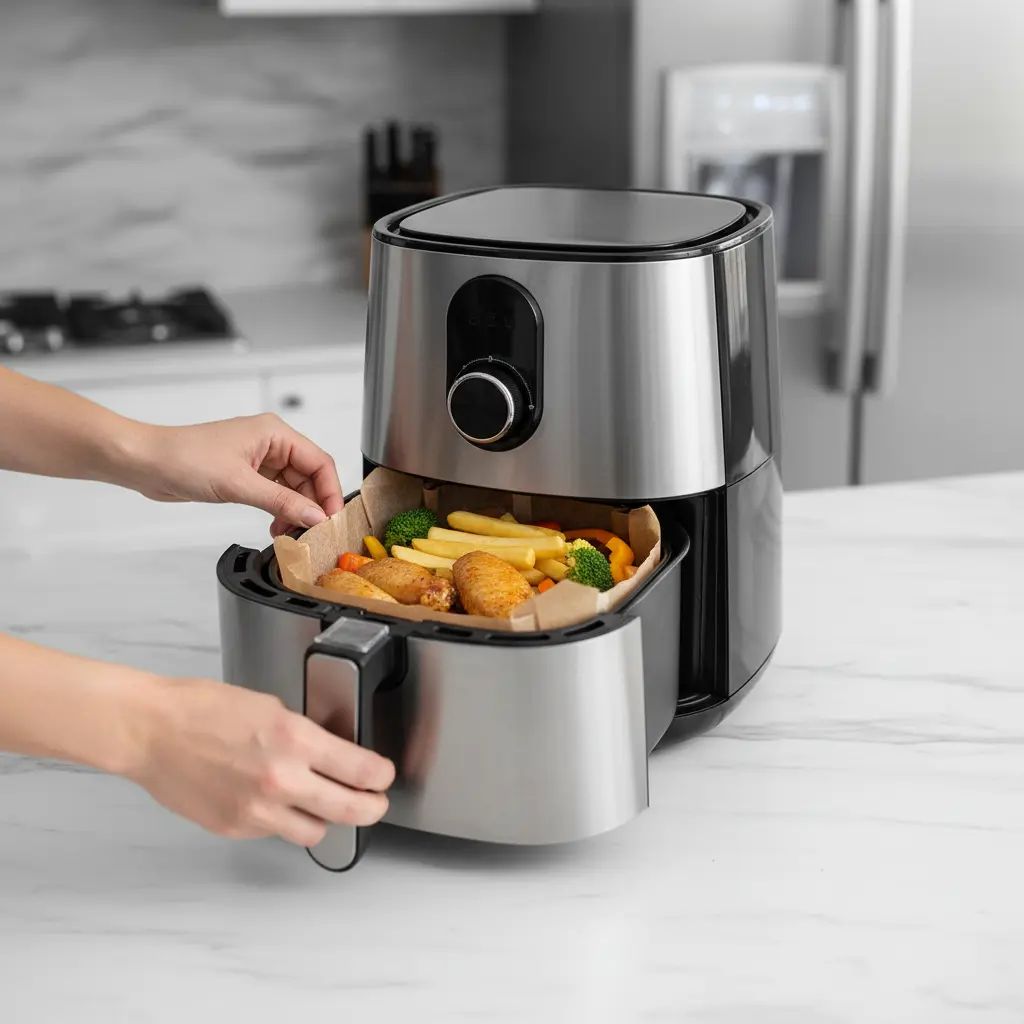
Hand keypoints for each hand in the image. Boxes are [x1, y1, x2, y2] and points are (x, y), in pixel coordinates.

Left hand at [132, 413, 343, 536]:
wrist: (146, 462)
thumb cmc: (183, 457)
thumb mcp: (239, 484)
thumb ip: (281, 502)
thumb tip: (314, 517)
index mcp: (274, 433)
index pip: (319, 462)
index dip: (330, 492)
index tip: (331, 519)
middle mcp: (270, 443)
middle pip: (309, 477)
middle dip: (312, 506)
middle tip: (311, 532)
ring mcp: (257, 459)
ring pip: (293, 488)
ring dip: (295, 511)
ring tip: (290, 532)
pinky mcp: (245, 474)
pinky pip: (275, 494)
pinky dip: (279, 511)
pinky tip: (276, 526)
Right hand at [132, 677, 394, 846]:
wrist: (152, 731)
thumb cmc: (202, 709)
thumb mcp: (271, 706)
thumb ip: (306, 735)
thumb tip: (333, 753)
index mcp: (295, 740)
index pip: (362, 769)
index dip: (382, 776)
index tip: (384, 775)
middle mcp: (281, 779)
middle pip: (351, 810)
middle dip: (372, 808)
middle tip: (376, 803)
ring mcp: (258, 809)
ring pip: (316, 832)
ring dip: (326, 818)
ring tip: (324, 803)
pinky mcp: (236, 827)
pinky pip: (276, 832)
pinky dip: (283, 819)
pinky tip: (275, 800)